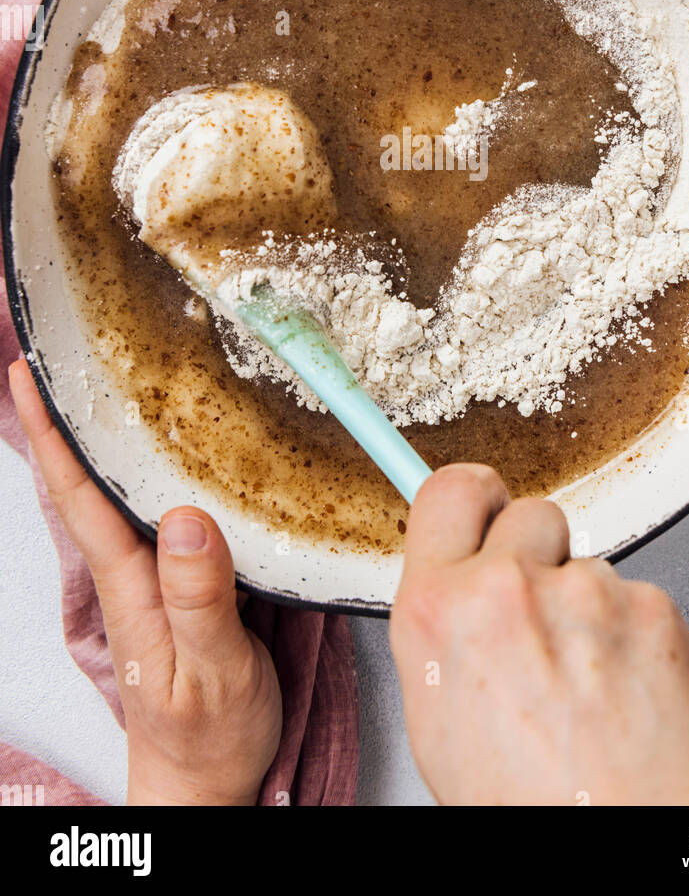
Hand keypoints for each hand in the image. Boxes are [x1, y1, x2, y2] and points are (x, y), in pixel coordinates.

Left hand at [9, 359, 281, 805]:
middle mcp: (131, 574)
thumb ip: (199, 597)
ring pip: (119, 496)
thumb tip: (184, 517)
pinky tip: (163, 455)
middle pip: (89, 483)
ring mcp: (151, 581)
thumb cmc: (209, 733)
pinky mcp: (176, 588)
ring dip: (102, 440)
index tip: (27, 376)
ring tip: (104, 383)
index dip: (51, 434)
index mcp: (130, 585)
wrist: (205, 781)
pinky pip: (153, 517)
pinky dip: (149, 474)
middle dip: (67, 417)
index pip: (79, 496)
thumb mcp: (214, 670)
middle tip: (62, 354)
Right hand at [390, 463, 688, 805]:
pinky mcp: (653, 607)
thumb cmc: (523, 806)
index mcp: (437, 610)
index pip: (450, 489)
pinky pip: (642, 600)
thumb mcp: (437, 714)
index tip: (488, 510)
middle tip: (548, 618)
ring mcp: (587, 591)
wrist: (612, 843)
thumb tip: (458, 581)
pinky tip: (627, 693)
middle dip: (541, 554)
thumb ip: (448, 627)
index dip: (476, 499)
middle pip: (532, 513)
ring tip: (590, 685)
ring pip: (592, 565)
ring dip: (592, 608)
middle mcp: (507, 587)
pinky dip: (639, 638)